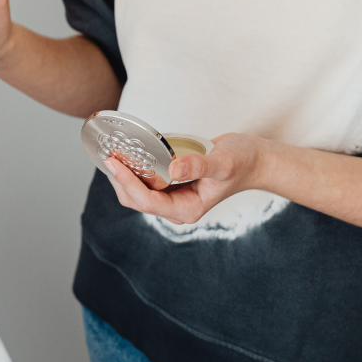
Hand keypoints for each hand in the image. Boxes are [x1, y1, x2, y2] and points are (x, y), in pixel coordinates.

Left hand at [103, 133, 267, 224]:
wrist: (255, 160)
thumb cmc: (243, 162)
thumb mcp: (224, 162)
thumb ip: (200, 166)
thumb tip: (174, 169)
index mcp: (186, 209)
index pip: (147, 202)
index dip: (128, 183)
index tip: (113, 162)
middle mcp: (176, 206)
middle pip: (136, 199)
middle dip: (119, 180)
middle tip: (106, 154)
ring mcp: (173, 196)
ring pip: (137, 190)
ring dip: (123, 174)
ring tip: (111, 152)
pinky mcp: (171, 184)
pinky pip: (146, 179)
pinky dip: (134, 167)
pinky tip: (127, 152)